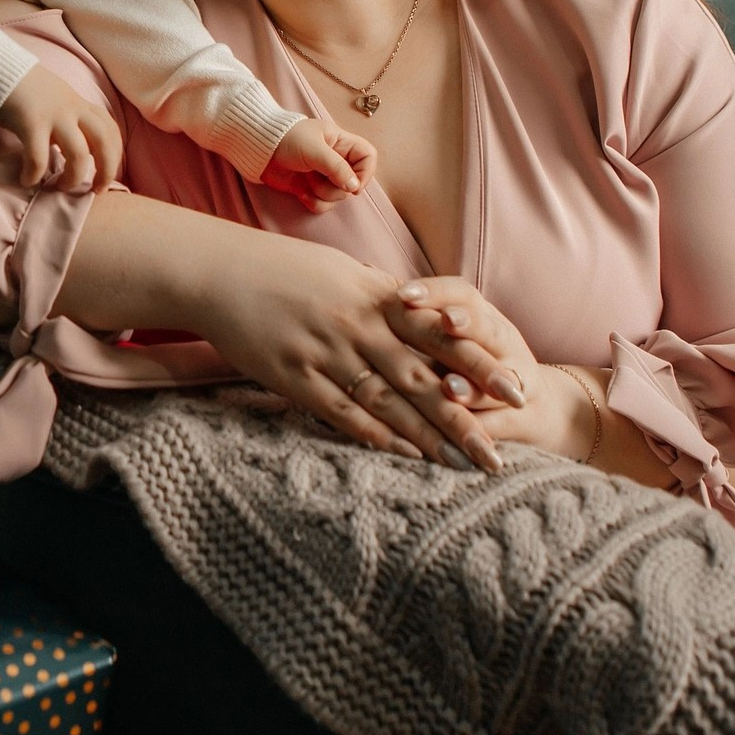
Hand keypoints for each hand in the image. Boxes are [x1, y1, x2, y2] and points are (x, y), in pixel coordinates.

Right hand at [0, 65, 122, 192]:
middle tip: (96, 190)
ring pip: (79, 154)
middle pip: (105, 142)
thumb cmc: (24, 90)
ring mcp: (53, 116)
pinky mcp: (30, 123)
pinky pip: (39, 157)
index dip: (115, 157)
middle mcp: (72, 109)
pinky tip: (26, 179)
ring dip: (73, 177)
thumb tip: (76, 148)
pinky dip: (34, 174)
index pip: (111, 130)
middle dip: (106, 170)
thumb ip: (69, 119)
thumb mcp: (57, 100)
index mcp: (80, 105)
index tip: (106, 177)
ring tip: (59, 187)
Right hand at [184, 255, 517, 471]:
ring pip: (387, 404)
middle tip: (499, 454)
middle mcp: (357, 327)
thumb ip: (379, 293)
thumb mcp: (339, 270)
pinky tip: (400, 456)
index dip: (481, 367)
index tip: (517, 391)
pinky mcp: (294, 376)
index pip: (440, 337)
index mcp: (375, 297)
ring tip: (459, 467)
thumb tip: (414, 306)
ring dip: (426, 439)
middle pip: (422, 381)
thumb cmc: (280, 267)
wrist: (217, 270)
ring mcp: (325, 354)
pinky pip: (340, 412)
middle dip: (466, 420)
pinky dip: (373, 436)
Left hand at [260, 117, 375, 210]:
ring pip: (338, 196)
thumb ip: (337, 167)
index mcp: (341, 142)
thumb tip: (354, 188)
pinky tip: (301, 193)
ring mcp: (323, 175)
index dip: (365, 173)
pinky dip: (314, 203)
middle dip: (337, 187)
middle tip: (319, 177)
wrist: (259, 149)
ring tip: (306, 180)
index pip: (368, 157)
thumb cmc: (286, 139)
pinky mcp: (311, 188)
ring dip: (323, 194)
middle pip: (354, 182)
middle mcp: (336, 159)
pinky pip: (323, 204)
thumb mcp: (314, 149)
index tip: (353, 185)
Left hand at [386, 279, 593, 460]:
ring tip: (451, 388)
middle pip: (488, 329)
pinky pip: (504, 422)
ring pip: (498, 377)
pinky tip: (470, 439)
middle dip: (468, 325)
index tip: (403, 293)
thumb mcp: (449, 337)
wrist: (527, 406)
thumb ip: (416, 321)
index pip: (460, 294)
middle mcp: (503, 342)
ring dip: (474, 384)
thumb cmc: (467, 363)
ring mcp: (518, 379)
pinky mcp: (524, 416)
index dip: (434, 292)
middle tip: (447, 321)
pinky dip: (487, 429)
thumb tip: (362, 285)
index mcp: (481, 316)